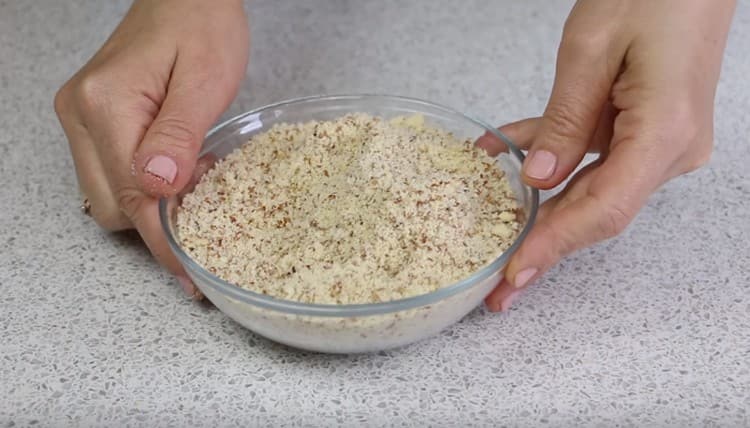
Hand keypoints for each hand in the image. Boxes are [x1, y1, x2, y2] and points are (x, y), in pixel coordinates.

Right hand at [55, 0, 248, 295]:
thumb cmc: (201, 23)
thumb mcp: (204, 79)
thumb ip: (179, 135)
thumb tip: (159, 189)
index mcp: (106, 106)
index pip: (133, 197)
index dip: (163, 242)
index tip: (191, 275)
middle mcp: (81, 115)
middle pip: (113, 206)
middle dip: (157, 226)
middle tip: (208, 224)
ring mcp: (82, 117)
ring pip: (109, 195)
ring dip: (151, 207)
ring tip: (197, 194)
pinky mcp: (94, 118)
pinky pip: (112, 172)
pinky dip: (144, 187)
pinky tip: (178, 176)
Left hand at [482, 0, 734, 310]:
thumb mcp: (590, 49)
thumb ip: (564, 121)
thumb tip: (538, 180)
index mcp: (662, 131)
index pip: (602, 208)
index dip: (555, 245)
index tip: (516, 275)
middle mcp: (670, 149)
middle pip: (598, 212)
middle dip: (545, 248)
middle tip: (503, 290)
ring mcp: (661, 142)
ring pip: (591, 190)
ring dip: (542, 211)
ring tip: (499, 246)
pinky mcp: (646, 130)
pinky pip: (593, 157)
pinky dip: (552, 160)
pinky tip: (505, 157)